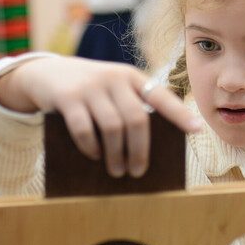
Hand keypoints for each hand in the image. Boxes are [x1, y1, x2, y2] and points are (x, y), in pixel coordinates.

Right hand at [0, 57, 201, 177]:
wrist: (47, 72)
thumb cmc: (90, 91)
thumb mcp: (113, 90)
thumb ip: (129, 108)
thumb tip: (145, 150)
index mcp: (133, 78)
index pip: (162, 97)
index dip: (180, 114)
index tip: (196, 130)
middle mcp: (115, 78)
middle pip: (137, 119)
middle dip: (140, 150)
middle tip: (138, 172)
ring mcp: (91, 86)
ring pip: (112, 126)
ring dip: (116, 154)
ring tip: (117, 171)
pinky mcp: (68, 97)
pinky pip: (84, 128)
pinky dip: (91, 147)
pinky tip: (94, 157)